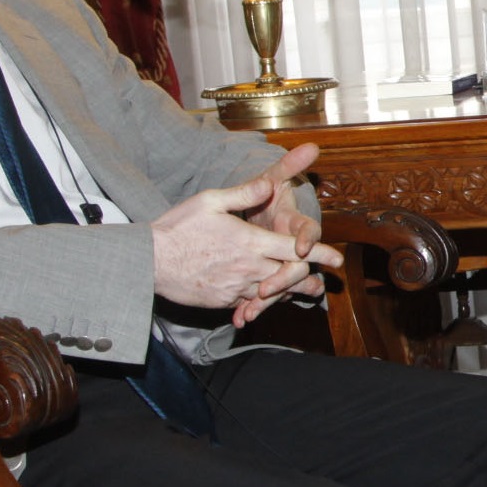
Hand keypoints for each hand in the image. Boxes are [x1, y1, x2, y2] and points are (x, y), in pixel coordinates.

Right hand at [150, 144, 340, 322]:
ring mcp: (236, 288)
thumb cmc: (178, 227)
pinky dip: (262, 301)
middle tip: (323, 281)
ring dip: (290, 293)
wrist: (149, 261)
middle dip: (310, 279)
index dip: (320, 253)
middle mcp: (248, 269)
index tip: (337, 258)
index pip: (295, 250)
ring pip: (274, 295)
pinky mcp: (223, 301)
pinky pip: (250, 303)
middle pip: (291, 277)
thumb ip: (245, 193)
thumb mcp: (211, 201)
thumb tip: (269, 182)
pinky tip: (265, 299)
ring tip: (304, 294)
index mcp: (250, 242)